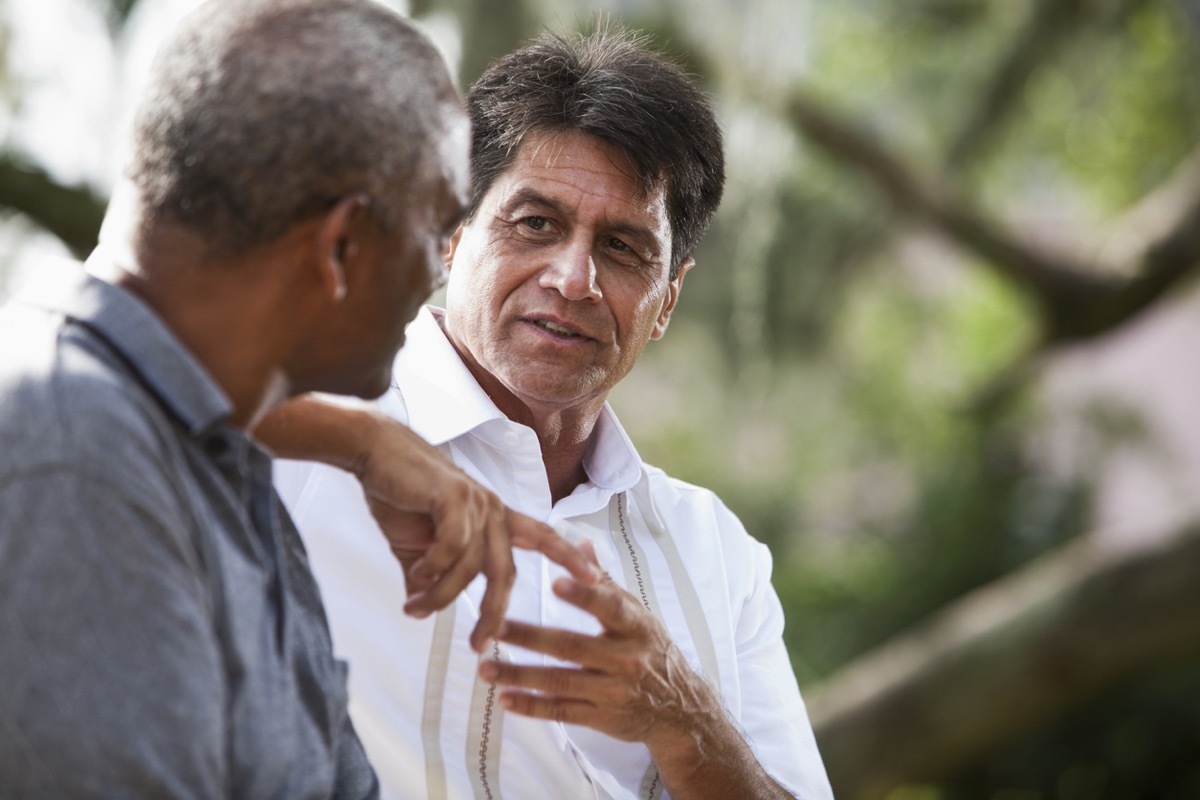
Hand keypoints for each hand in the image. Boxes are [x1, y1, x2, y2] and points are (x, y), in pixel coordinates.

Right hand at [352, 414, 597, 652]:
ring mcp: (476, 502)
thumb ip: (426, 577)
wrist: (375, 452)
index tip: (596, 579)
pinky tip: (414, 578)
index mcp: (495, 519)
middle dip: (494, 613)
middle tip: (479, 645)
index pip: (543, 538)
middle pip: (506, 574)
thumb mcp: (416, 548)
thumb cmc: (400, 496)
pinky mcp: (453, 497)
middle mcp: (494, 510)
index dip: (570, 558)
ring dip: (441, 595)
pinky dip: (433, 568)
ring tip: (414, 609)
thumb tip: (418, 607)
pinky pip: (453, 546)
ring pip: (471, 566)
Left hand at [479, 543, 793, 798]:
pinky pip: (561, 712)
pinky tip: (502, 699)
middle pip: (572, 646)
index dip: (584, 595)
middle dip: (530, 637)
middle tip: (494, 627)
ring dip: (520, 675)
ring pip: (560, 682)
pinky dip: (531, 707)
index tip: (554, 582)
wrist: (680, 709)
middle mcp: (626, 660)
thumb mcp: (637, 615)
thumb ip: (605, 582)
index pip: (609, 607)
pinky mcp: (602, 718)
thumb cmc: (652, 650)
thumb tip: (579, 543)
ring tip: (485, 668)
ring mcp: (613, 692)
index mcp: (635, 627)